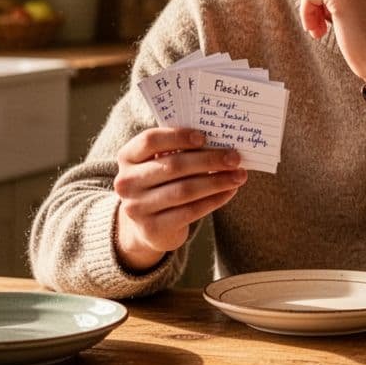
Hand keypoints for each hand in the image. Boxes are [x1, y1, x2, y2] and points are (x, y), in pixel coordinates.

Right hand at [113, 127, 245, 271]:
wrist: (147, 226)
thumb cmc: (161, 184)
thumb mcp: (160, 164)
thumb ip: (179, 150)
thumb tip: (219, 142)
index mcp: (127, 157)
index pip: (150, 140)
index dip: (178, 136)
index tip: (205, 137)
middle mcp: (126, 182)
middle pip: (173, 165)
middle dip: (209, 160)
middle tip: (235, 157)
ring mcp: (137, 207)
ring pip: (184, 190)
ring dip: (216, 182)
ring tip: (239, 176)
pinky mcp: (152, 228)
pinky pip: (190, 211)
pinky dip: (213, 200)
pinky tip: (229, 192)